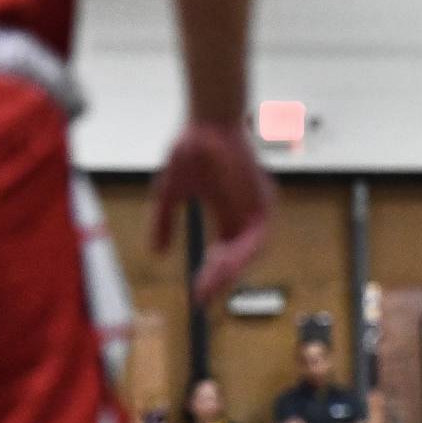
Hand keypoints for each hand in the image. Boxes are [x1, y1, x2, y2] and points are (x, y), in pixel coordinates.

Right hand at [150, 120, 274, 304]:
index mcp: (230, 218)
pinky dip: (240, 254)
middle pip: (238, 261)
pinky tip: (220, 264)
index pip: (224, 257)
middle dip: (220, 281)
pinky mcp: (265, 203)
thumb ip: (164, 223)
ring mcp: (259, 211)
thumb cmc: (190, 153)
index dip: (211, 277)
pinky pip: (256, 238)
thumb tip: (156, 254)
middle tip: (202, 298)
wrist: (204, 124)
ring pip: (249, 254)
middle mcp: (247, 218)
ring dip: (230, 272)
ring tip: (209, 286)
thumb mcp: (169, 194)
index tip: (197, 296)